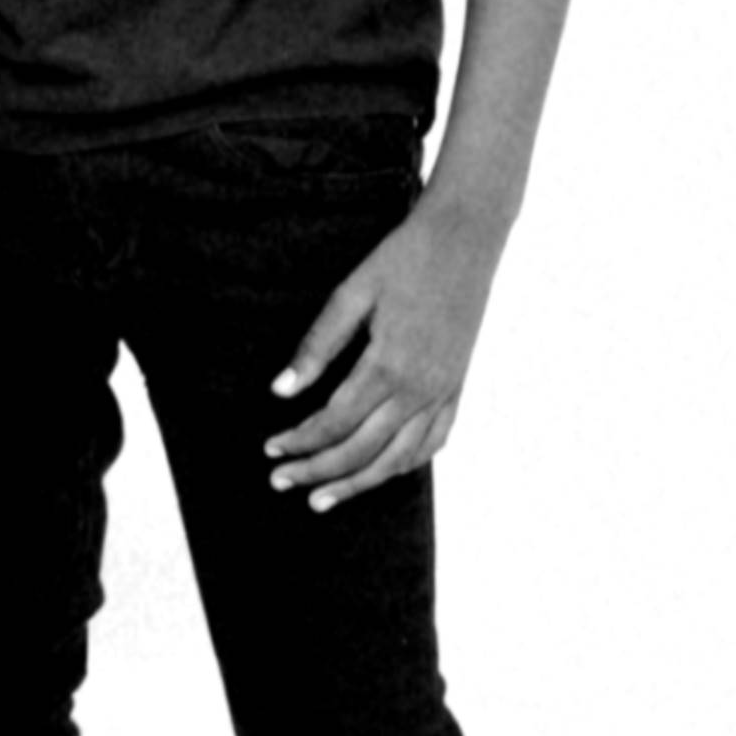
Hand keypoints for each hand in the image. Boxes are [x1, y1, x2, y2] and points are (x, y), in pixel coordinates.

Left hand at [262, 196, 504, 509]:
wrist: (466, 237)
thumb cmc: (402, 259)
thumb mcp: (351, 294)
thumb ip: (316, 346)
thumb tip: (280, 392)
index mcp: (389, 365)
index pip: (333, 423)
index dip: (298, 441)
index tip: (270, 450)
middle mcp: (421, 389)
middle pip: (361, 450)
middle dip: (317, 472)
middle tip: (280, 482)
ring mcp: (444, 392)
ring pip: (398, 459)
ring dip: (357, 483)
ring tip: (322, 499)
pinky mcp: (457, 388)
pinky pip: (433, 442)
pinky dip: (404, 465)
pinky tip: (381, 472)